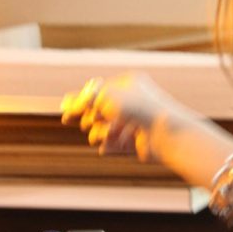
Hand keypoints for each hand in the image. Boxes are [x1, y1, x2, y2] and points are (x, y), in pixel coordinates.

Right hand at [59, 73, 185, 161]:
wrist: (167, 132)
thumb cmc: (138, 109)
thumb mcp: (107, 98)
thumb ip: (84, 100)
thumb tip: (65, 101)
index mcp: (130, 84)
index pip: (99, 92)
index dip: (81, 103)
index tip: (66, 114)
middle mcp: (133, 102)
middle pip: (101, 112)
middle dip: (91, 119)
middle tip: (88, 123)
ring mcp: (136, 122)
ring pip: (107, 129)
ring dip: (100, 133)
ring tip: (104, 136)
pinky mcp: (139, 142)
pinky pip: (117, 144)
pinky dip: (110, 146)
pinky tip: (105, 148)